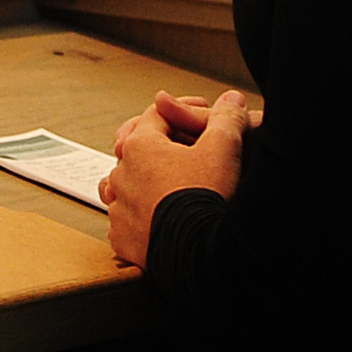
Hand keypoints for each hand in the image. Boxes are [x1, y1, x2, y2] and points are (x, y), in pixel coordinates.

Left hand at [99, 89, 256, 266]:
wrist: (198, 251)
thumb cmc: (205, 197)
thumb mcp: (223, 148)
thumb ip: (226, 119)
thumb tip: (232, 100)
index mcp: (140, 146)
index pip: (157, 115)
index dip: (183, 108)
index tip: (202, 111)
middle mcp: (122, 174)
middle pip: (137, 149)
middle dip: (159, 145)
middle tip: (181, 147)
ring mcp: (119, 207)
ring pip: (122, 185)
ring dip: (140, 181)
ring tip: (161, 183)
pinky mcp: (123, 237)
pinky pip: (124, 220)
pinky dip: (137, 215)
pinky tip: (154, 216)